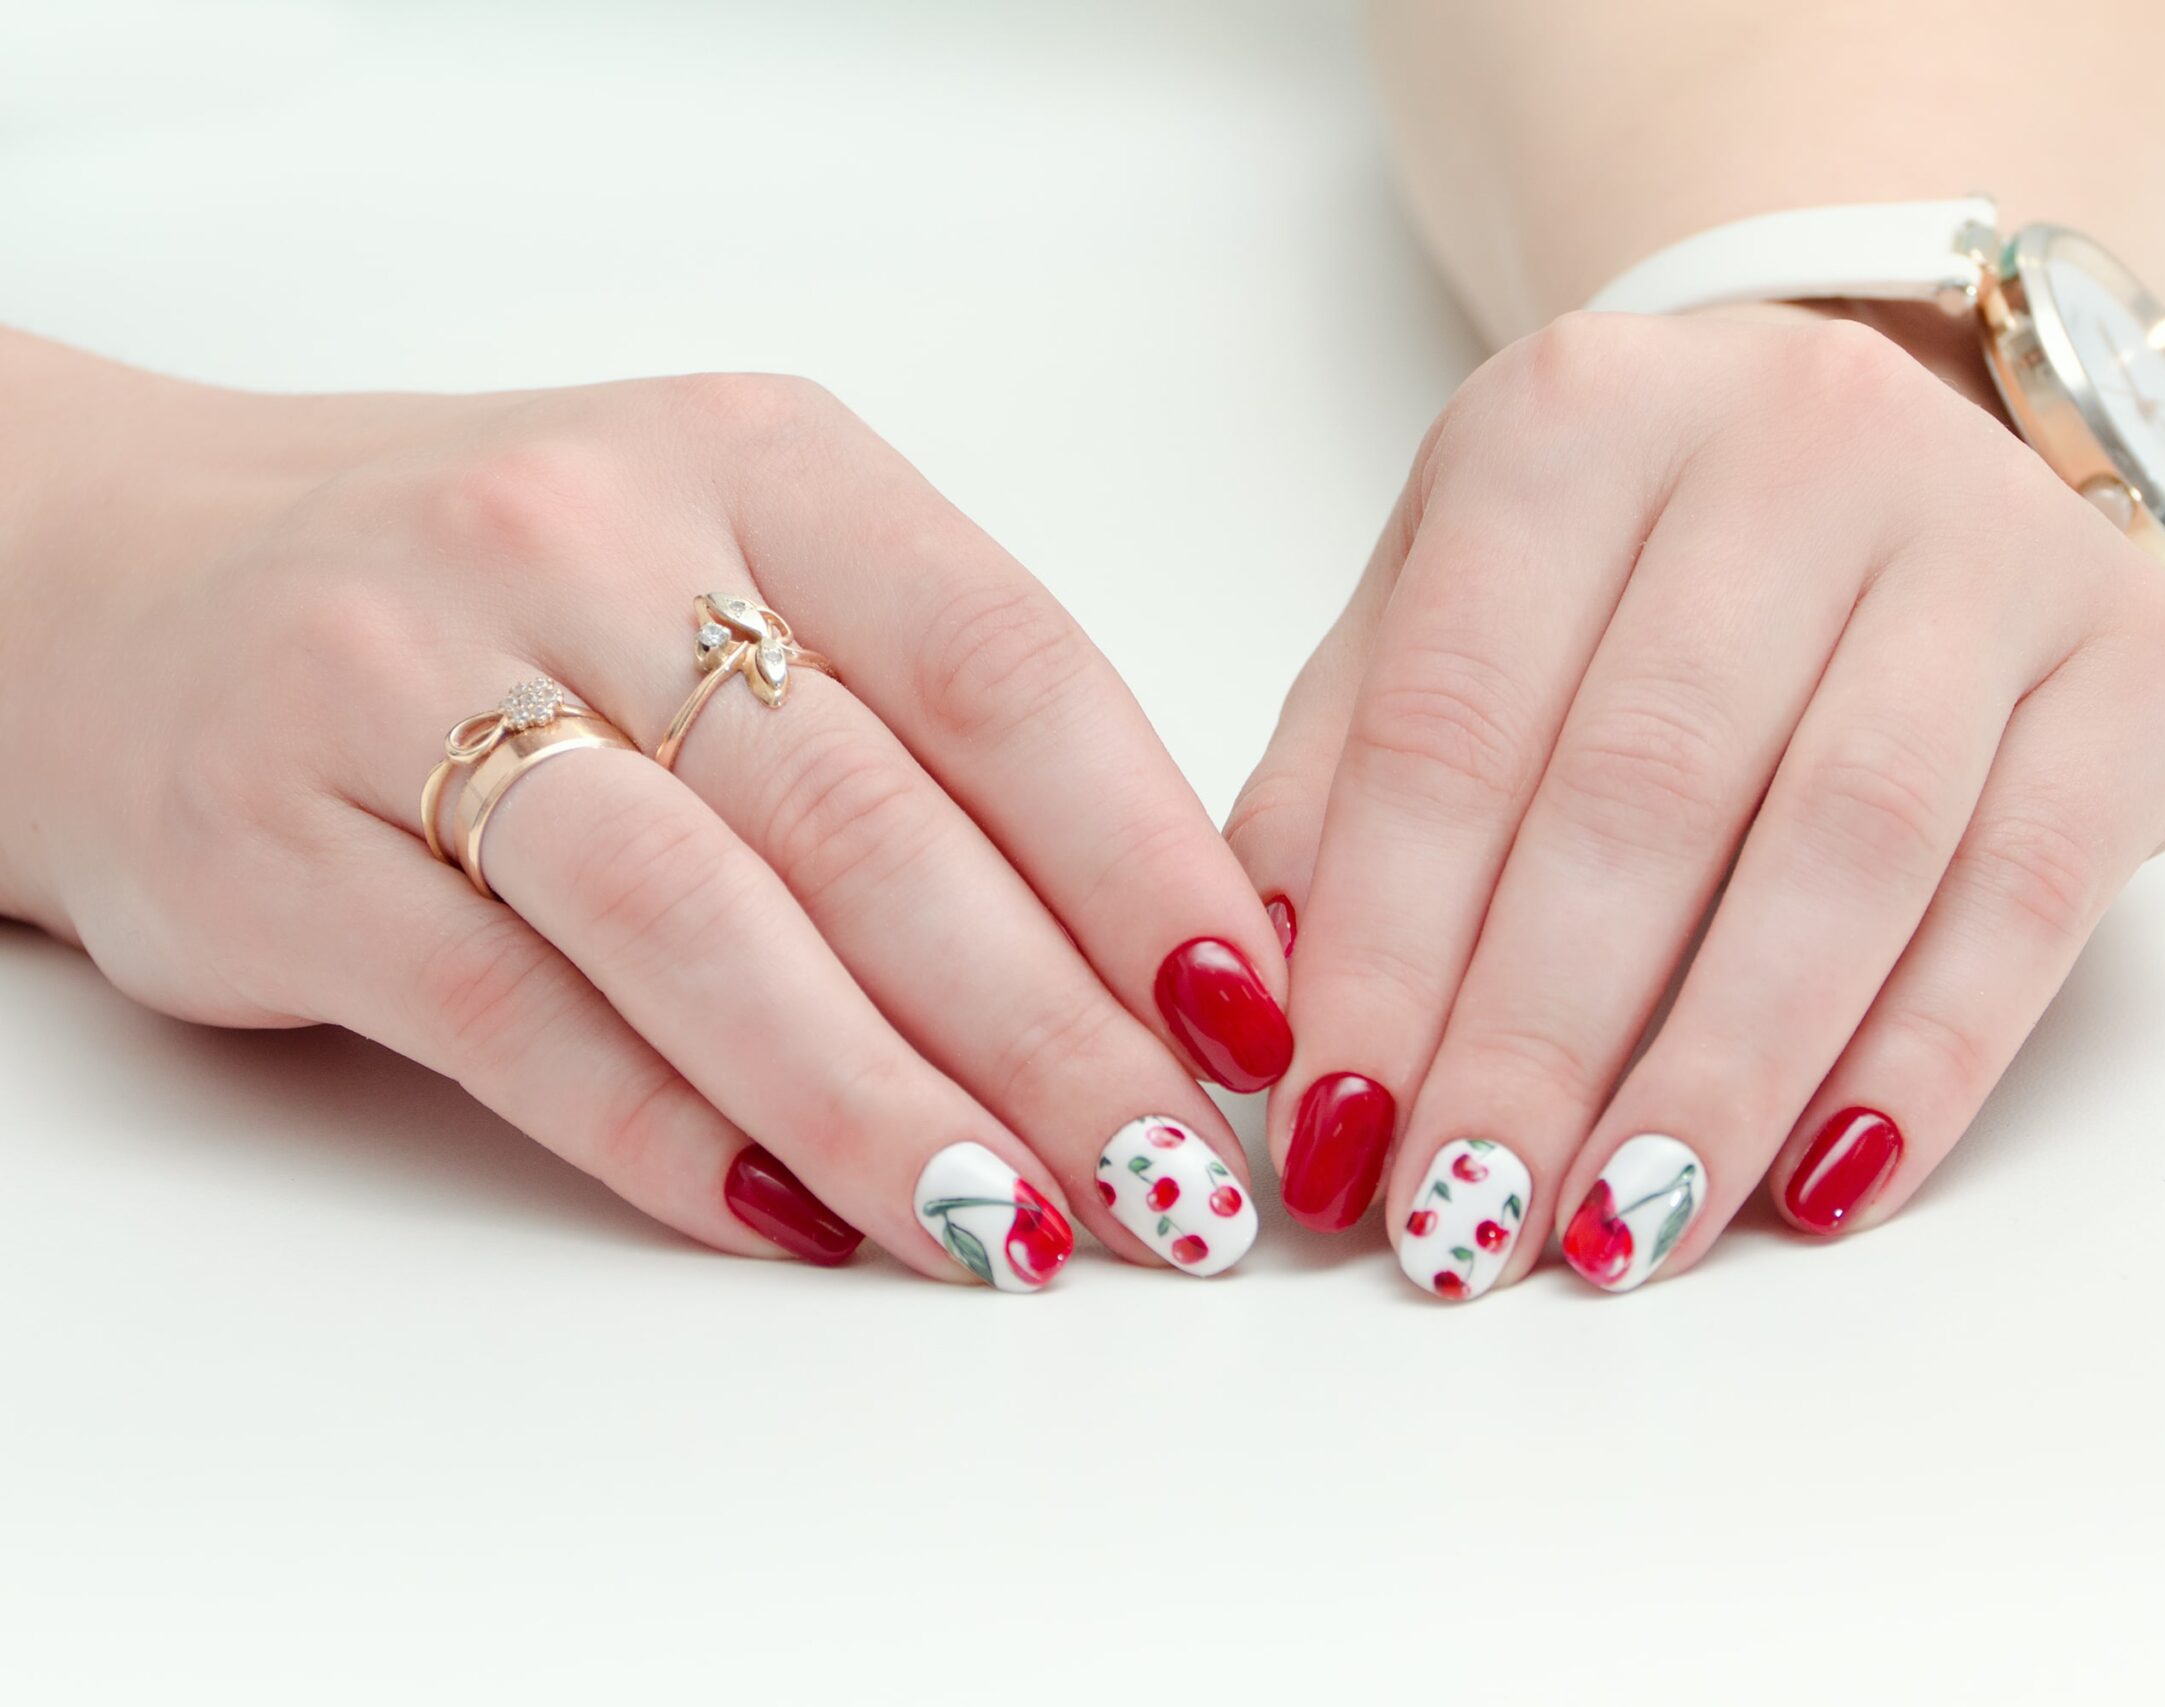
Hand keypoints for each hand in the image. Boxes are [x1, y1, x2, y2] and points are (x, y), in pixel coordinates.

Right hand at [0, 342, 1289, 1284]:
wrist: (130, 575)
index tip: (1251, 1020)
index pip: (1007, 668)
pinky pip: (513, 1019)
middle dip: (1052, 1031)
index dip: (1147, 860)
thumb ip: (927, 719)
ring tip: (1012, 1235)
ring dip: (882, 1104)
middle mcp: (588, 538)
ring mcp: (412, 678)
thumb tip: (1167, 942)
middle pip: (874, 821)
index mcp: (761, 464)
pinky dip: (672, 1136)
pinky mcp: (275, 840)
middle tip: (1172, 1184)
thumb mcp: (734, 568)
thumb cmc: (509, 596)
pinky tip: (797, 1227)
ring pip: (702, 925)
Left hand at [1228, 306, 2164, 1295]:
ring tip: (1624, 1234)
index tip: (1334, 1138)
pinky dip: (1924, 1056)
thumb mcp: (1448, 605)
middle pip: (1646, 787)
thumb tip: (1265, 1006)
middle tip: (1467, 1223)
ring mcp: (1989, 538)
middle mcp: (1793, 440)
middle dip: (1540, 1038)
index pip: (1452, 720)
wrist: (1900, 429)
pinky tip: (1825, 1185)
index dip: (1388, 951)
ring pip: (1846, 841)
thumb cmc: (1635, 567)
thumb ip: (1344, 776)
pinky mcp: (2135, 661)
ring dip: (1720, 1069)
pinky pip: (2026, 889)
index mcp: (1579, 422)